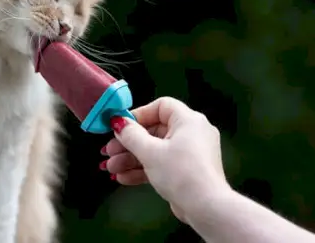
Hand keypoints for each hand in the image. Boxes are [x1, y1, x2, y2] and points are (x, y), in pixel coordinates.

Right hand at [101, 97, 230, 222]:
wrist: (206, 208)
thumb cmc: (180, 173)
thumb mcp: (150, 152)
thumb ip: (131, 135)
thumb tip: (118, 123)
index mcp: (188, 120)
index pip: (161, 106)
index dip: (139, 114)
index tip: (121, 126)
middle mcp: (192, 133)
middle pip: (154, 131)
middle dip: (128, 143)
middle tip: (109, 151)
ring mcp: (190, 153)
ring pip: (155, 150)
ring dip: (132, 159)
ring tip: (111, 168)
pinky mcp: (187, 171)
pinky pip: (162, 164)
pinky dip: (144, 169)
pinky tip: (124, 178)